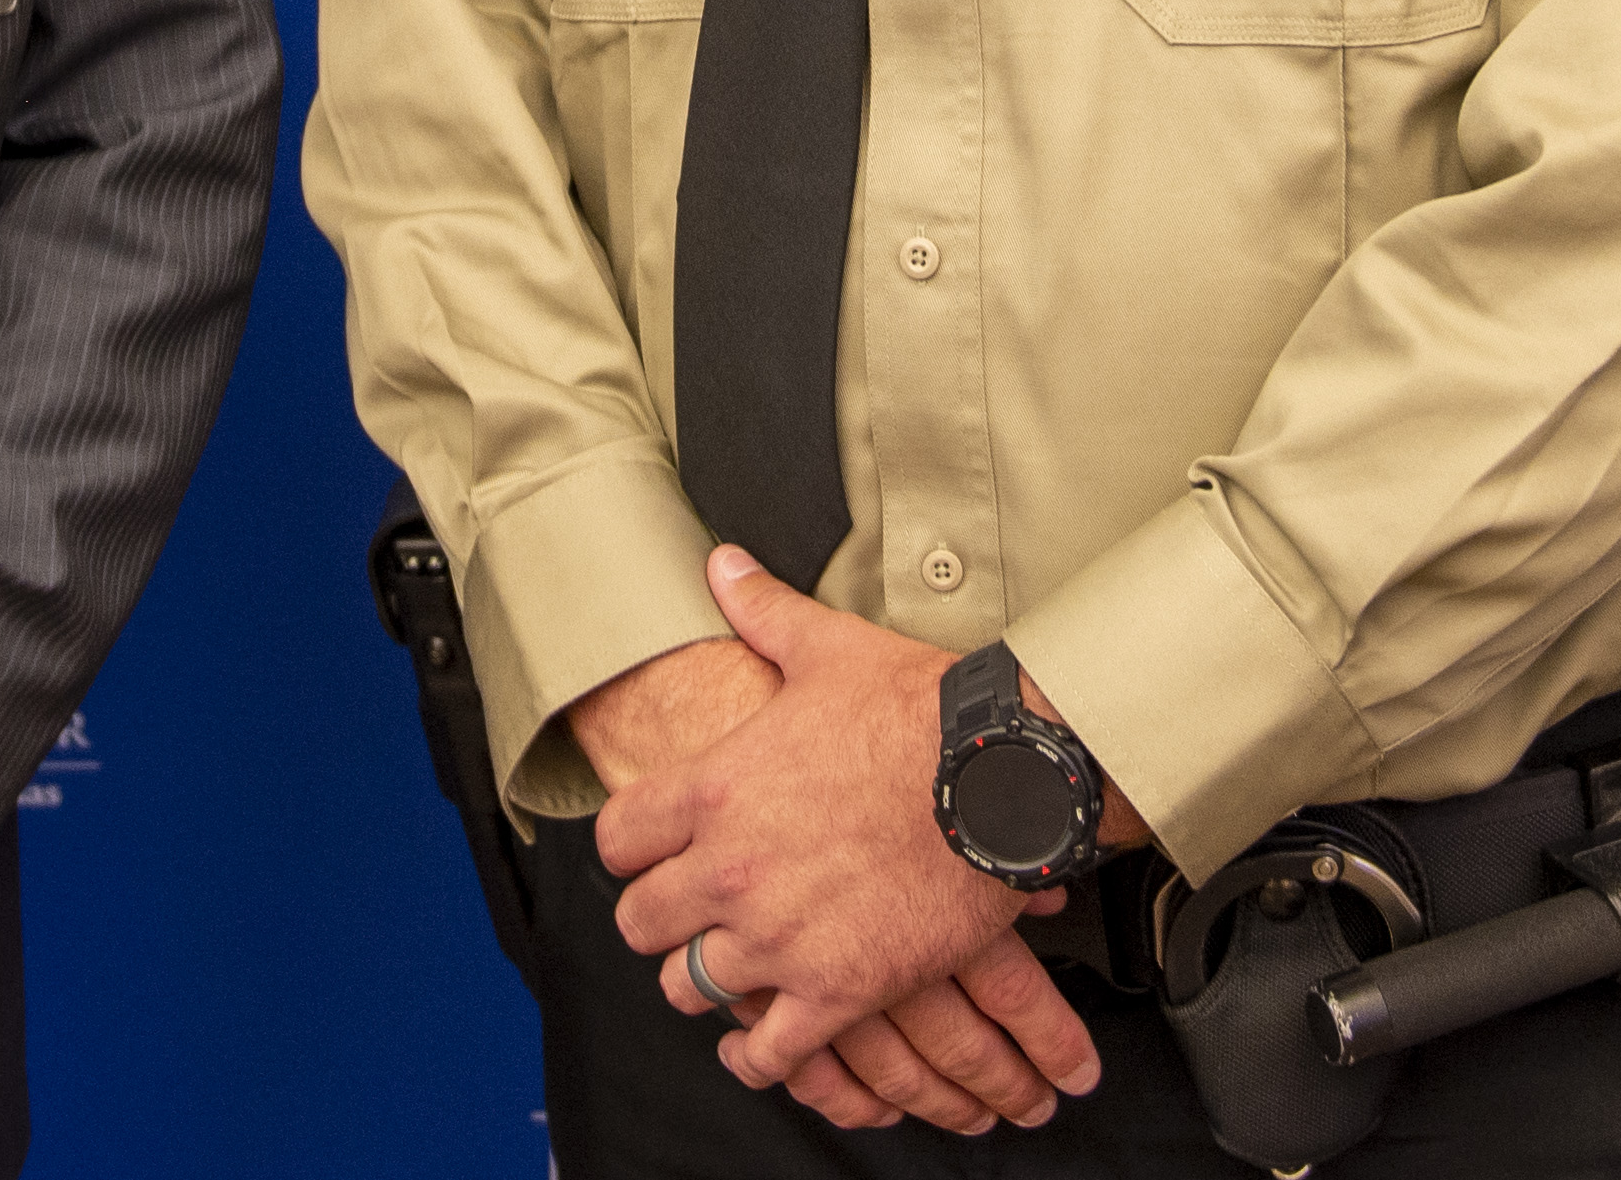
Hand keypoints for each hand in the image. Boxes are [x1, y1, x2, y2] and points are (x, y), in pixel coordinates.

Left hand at [598, 549, 1101, 1128]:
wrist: (1002, 778)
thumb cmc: (919, 711)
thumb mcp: (827, 648)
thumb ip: (762, 611)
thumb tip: (720, 563)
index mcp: (714, 787)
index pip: (618, 839)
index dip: (629, 848)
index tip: (644, 854)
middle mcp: (730, 868)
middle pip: (641, 921)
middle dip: (657, 920)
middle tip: (679, 917)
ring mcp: (778, 935)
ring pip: (690, 986)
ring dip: (702, 981)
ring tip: (718, 975)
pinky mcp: (838, 989)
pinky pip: (770, 1050)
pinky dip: (759, 1055)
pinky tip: (757, 1047)